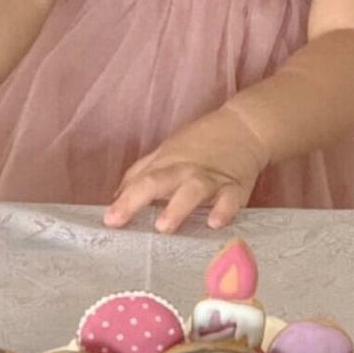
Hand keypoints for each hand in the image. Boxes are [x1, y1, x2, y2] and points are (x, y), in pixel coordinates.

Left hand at [104, 106, 269, 233]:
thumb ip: (142, 174)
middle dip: (137, 199)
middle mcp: (186, 171)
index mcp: (168, 164)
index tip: (108, 220)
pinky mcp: (236, 187)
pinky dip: (224, 210)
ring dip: (178, 207)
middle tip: (119, 220)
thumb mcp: (168, 152)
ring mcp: (211, 179)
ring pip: (192, 191)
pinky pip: (230, 199)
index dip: (123, 200)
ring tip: (164, 226)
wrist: (246, 126)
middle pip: (158, 181)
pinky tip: (215, 222)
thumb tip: (116, 198)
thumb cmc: (202, 143)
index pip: (140, 181)